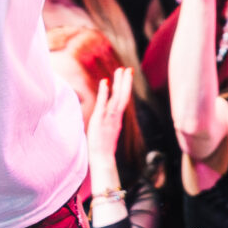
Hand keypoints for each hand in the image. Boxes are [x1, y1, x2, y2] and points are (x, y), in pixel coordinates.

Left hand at [85, 66, 130, 193]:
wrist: (102, 159)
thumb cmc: (103, 147)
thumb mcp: (107, 130)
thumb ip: (108, 120)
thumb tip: (106, 113)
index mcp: (117, 119)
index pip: (123, 100)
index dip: (125, 87)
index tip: (127, 75)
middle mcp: (116, 117)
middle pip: (123, 96)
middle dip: (126, 82)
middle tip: (128, 69)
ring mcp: (109, 118)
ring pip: (117, 98)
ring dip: (119, 83)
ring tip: (121, 71)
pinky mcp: (100, 120)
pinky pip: (103, 104)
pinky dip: (104, 92)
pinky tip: (105, 82)